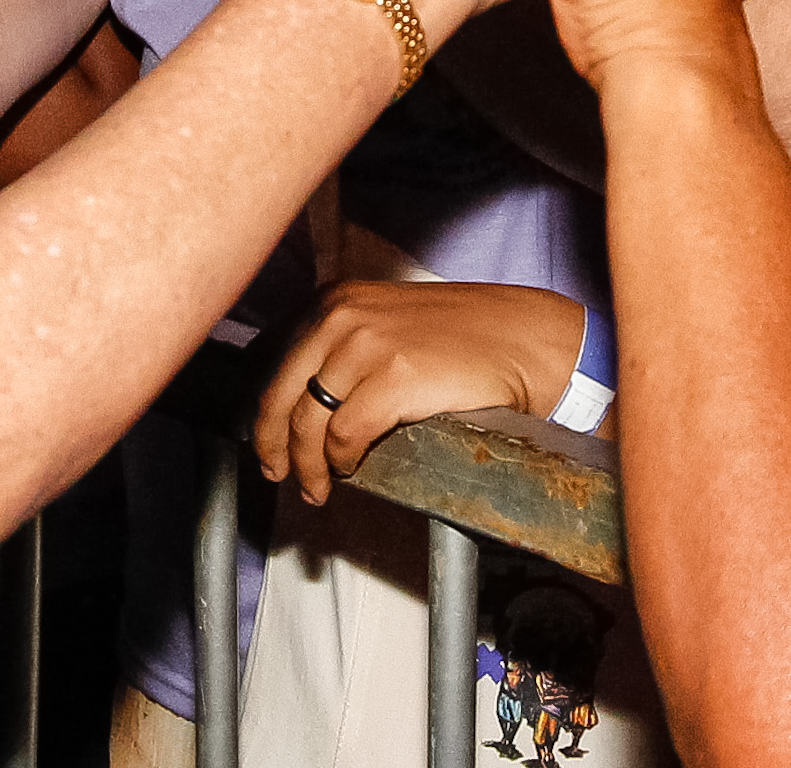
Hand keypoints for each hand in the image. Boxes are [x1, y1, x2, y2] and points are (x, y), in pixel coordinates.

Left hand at [254, 280, 586, 503]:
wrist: (523, 340)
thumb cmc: (463, 339)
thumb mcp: (389, 322)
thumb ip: (345, 348)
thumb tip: (304, 404)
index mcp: (337, 302)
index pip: (278, 368)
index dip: (267, 419)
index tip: (269, 447)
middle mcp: (343, 316)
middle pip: (282, 398)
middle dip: (276, 448)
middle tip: (283, 477)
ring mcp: (367, 344)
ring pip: (309, 423)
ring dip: (309, 466)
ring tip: (318, 488)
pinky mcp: (394, 376)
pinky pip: (345, 433)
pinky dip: (342, 460)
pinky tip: (351, 469)